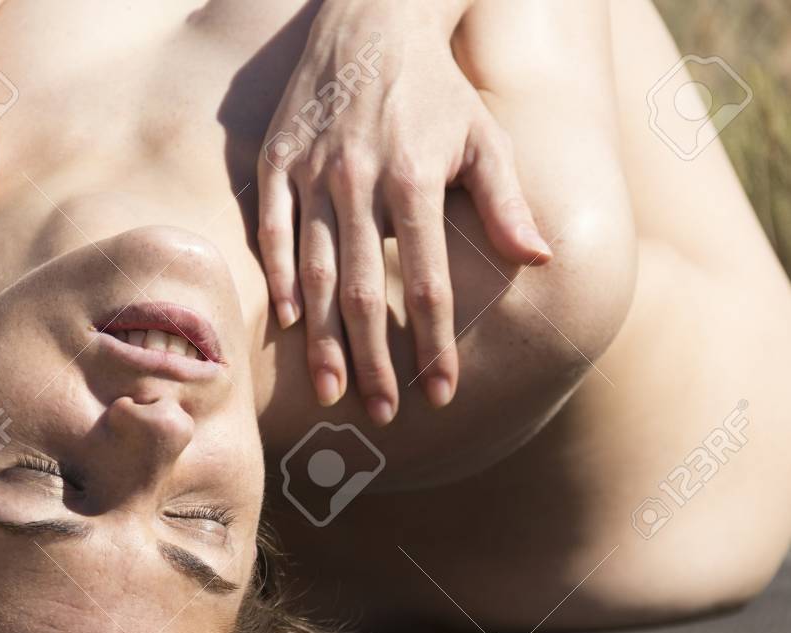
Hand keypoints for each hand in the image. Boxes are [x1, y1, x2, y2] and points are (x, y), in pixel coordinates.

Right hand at [257, 0, 551, 424]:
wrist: (371, 21)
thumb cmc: (436, 88)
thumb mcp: (484, 135)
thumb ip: (505, 201)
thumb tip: (537, 259)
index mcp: (416, 179)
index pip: (426, 281)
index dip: (433, 344)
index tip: (441, 394)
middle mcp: (359, 181)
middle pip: (361, 291)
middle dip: (373, 360)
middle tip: (380, 416)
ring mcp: (311, 173)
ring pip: (311, 272)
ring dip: (322, 339)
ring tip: (331, 392)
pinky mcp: (275, 163)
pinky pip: (271, 232)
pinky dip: (275, 280)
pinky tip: (285, 325)